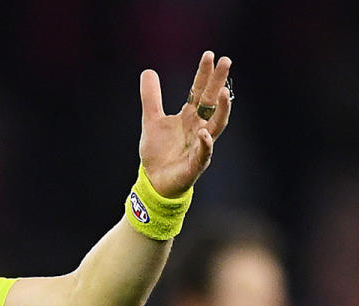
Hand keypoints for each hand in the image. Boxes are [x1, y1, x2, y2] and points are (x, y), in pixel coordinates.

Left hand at [138, 51, 232, 197]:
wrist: (154, 180)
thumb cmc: (158, 152)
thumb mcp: (151, 120)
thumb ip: (151, 97)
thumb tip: (148, 71)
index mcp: (189, 116)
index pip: (199, 91)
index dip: (204, 74)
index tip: (209, 55)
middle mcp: (199, 127)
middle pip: (211, 102)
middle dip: (219, 83)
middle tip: (226, 61)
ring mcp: (200, 145)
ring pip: (216, 125)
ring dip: (221, 110)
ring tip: (223, 93)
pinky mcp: (196, 164)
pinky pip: (204, 152)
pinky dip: (205, 144)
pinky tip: (204, 133)